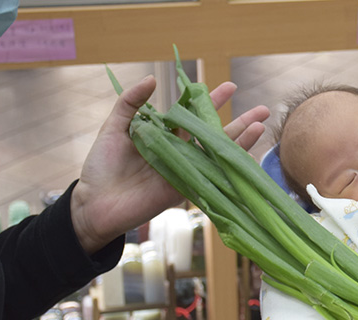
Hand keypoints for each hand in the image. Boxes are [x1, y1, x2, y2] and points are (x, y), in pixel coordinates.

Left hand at [71, 75, 269, 253]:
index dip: (212, 101)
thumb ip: (130, 103)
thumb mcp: (114, 127)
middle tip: (264, 110)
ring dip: (241, 141)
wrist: (94, 202)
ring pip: (218, 153)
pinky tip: (244, 157)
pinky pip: (210, 175)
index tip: (231, 87)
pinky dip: (228, 167)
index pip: (194, 114)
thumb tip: (152, 79)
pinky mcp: (184, 188)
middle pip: (215, 134)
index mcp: (165, 136)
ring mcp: (185, 170)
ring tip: (261, 127)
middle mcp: (180, 152)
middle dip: (240, 122)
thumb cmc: (102, 166)